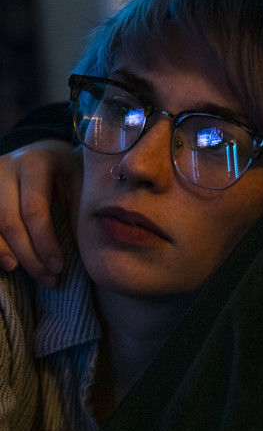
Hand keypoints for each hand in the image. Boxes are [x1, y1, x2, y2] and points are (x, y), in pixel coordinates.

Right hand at [0, 140, 80, 286]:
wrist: (43, 151)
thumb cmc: (66, 171)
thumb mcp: (80, 180)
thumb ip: (80, 206)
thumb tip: (87, 246)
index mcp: (35, 162)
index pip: (34, 210)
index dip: (44, 242)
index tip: (58, 267)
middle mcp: (7, 167)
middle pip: (10, 221)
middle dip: (29, 255)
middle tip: (47, 278)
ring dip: (6, 254)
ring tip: (22, 271)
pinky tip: (6, 261)